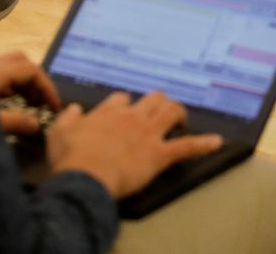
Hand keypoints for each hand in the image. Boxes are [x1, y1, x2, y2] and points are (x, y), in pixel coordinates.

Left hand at [0, 52, 60, 136]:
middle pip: (22, 62)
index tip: (54, 106)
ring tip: (30, 105)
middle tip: (41, 103)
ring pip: (9, 67)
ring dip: (24, 83)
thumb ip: (13, 122)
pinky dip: (10, 86)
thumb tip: (36, 124)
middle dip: (37, 80)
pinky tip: (11, 103)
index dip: (47, 87)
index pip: (31, 70)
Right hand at [46, 91, 223, 198]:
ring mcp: (148, 134)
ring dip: (178, 113)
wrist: (86, 176)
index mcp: (109, 112)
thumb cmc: (71, 157)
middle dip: (157, 102)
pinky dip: (203, 144)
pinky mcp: (159, 154)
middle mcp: (132, 117)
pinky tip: (216, 142)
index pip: (122, 99)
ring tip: (181, 120)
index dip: (126, 104)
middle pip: (152, 98)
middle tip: (159, 112)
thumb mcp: (59, 132)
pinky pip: (186, 146)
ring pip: (171, 111)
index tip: (125, 111)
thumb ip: (68, 118)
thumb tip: (75, 109)